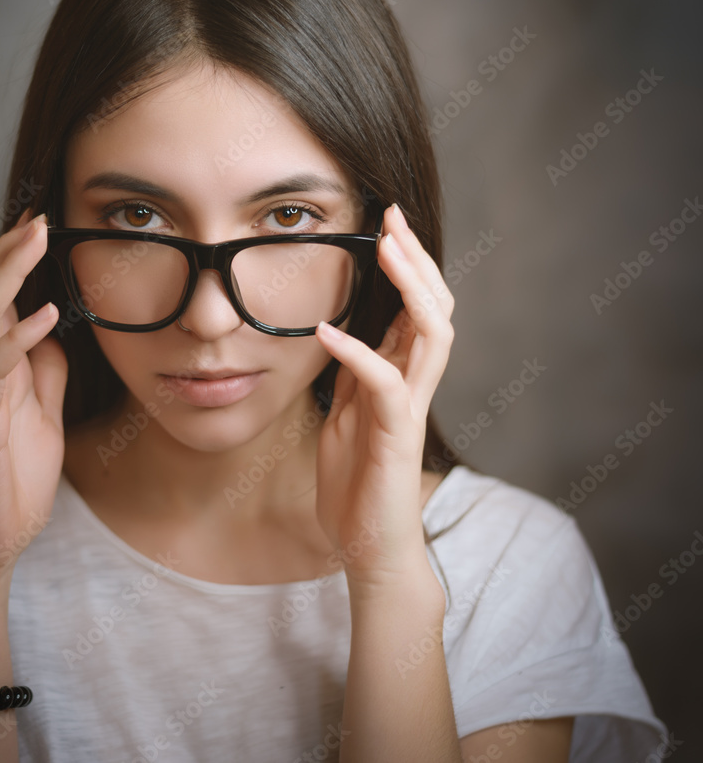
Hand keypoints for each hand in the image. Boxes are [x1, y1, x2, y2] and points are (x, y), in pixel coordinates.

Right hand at [0, 211, 67, 578]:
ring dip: (7, 272)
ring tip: (35, 238)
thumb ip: (44, 370)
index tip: (41, 222)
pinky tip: (47, 313)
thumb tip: (54, 331)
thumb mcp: (43, 412)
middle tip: (38, 216)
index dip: (12, 257)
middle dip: (5, 250)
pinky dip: (18, 335)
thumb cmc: (13, 478)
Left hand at [314, 203, 453, 589]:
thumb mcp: (347, 415)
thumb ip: (355, 375)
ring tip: (385, 250)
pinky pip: (387, 384)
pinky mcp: (398, 436)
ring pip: (432, 335)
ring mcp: (411, 409)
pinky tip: (327, 330)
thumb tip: (346, 332)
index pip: (416, 309)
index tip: (384, 224)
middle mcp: (415, 386)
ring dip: (410, 288)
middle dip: (416, 261)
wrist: (367, 546)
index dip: (406, 266)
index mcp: (401, 378)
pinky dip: (358, 352)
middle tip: (392, 218)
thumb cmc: (357, 483)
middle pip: (436, 308)